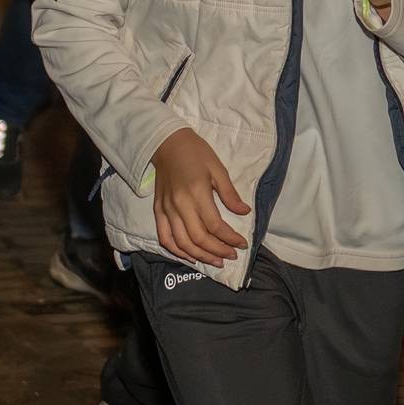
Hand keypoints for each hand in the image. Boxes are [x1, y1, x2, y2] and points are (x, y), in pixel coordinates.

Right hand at [151, 127, 251, 266]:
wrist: (167, 144)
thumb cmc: (196, 153)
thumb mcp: (218, 169)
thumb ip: (230, 194)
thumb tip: (245, 212)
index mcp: (197, 193)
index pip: (215, 225)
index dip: (230, 238)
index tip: (242, 244)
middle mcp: (180, 205)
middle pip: (199, 238)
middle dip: (217, 251)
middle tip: (231, 256)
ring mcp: (166, 210)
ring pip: (182, 243)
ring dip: (200, 256)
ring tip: (215, 260)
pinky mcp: (158, 211)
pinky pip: (165, 238)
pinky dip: (177, 251)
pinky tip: (191, 256)